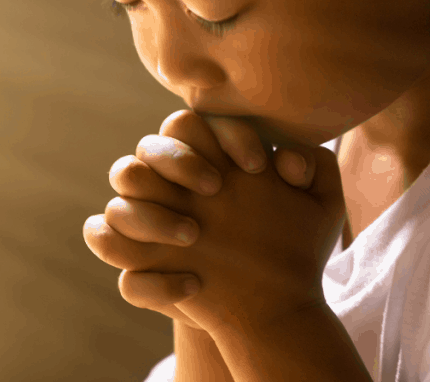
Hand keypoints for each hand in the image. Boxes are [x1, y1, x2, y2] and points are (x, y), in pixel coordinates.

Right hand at [82, 109, 342, 333]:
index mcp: (208, 162)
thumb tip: (288, 160)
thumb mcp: (320, 208)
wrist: (275, 305)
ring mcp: (150, 229)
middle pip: (146, 149)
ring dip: (149, 215)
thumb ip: (314, 168)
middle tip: (216, 189)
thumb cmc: (294, 246)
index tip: (258, 166)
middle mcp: (171, 189)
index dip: (222, 135)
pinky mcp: (141, 270)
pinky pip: (110, 254)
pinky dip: (142, 272)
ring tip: (195, 235)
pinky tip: (193, 285)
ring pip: (117, 204)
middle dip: (177, 161)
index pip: (192, 124)